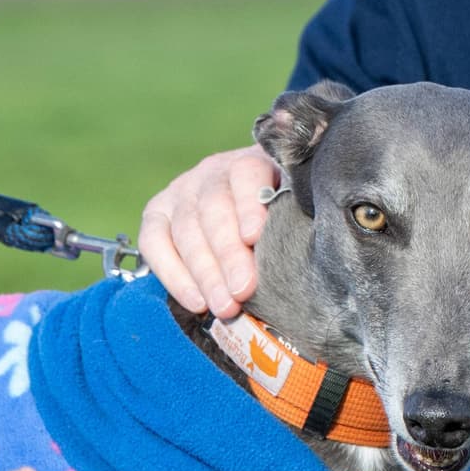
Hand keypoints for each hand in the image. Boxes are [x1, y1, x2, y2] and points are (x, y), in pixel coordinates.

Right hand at [138, 145, 282, 317]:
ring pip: (186, 230)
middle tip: (244, 291)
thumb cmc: (279, 219)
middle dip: (228, 255)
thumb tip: (315, 249)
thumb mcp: (293, 209)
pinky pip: (154, 243)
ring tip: (225, 306)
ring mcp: (180, 192)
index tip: (255, 236)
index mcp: (251, 163)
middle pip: (214, 209)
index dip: (248, 204)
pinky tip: (196, 301)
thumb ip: (297, 219)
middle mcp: (211, 172)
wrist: (244, 214)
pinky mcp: (156, 215)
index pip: (246, 174)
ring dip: (205, 273)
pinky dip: (173, 275)